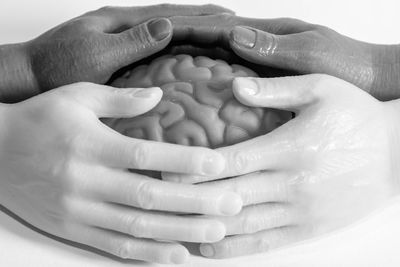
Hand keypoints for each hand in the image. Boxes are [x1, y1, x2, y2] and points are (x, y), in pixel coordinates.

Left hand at [0, 4, 231, 101]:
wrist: (28, 75)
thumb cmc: (56, 68)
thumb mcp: (95, 56)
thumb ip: (132, 41)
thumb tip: (169, 26)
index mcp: (122, 21)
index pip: (172, 16)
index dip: (204, 18)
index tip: (232, 18)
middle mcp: (125, 24)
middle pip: (174, 17)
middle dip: (206, 18)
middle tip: (236, 19)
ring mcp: (123, 35)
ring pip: (167, 28)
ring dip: (196, 28)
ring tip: (220, 29)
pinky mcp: (119, 49)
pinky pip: (156, 43)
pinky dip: (178, 42)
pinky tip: (187, 46)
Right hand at [0, 83, 241, 263]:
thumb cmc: (39, 120)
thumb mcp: (76, 97)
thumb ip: (120, 99)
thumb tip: (160, 97)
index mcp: (91, 145)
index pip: (145, 155)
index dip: (185, 162)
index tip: (218, 164)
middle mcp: (86, 182)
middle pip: (148, 197)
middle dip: (194, 203)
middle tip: (232, 204)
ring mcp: (78, 211)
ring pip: (136, 229)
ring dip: (179, 233)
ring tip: (215, 233)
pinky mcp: (71, 230)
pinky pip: (114, 247)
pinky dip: (148, 255)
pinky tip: (177, 255)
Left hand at [164, 74, 399, 257]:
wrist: (399, 155)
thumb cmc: (357, 117)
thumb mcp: (322, 90)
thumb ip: (276, 90)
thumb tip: (234, 87)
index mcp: (290, 148)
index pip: (231, 162)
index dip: (195, 169)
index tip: (165, 170)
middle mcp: (292, 185)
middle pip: (229, 196)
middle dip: (189, 200)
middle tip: (157, 200)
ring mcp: (300, 212)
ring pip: (242, 227)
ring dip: (203, 229)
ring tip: (171, 229)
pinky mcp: (309, 230)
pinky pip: (265, 244)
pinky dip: (233, 249)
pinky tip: (208, 248)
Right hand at [172, 14, 399, 99]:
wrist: (376, 81)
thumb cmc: (350, 67)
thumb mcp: (312, 55)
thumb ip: (273, 46)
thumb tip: (233, 34)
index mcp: (269, 34)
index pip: (218, 27)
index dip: (187, 28)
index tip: (157, 30)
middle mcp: (262, 45)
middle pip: (213, 37)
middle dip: (180, 37)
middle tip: (148, 41)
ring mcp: (264, 60)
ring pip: (219, 54)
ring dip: (190, 53)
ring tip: (161, 58)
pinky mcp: (269, 79)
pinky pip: (232, 73)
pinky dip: (211, 73)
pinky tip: (199, 82)